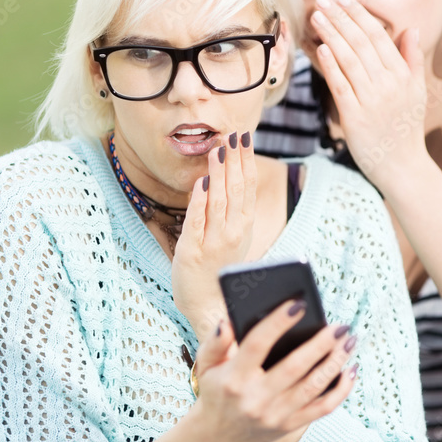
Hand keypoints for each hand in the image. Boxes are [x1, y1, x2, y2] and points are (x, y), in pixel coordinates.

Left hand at [172, 132, 255, 343]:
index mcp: (245, 226)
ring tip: (219, 149)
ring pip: (219, 200)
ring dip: (220, 173)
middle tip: (234, 135)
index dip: (247, 160)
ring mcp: (214, 242)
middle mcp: (233, 232)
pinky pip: (197, 221)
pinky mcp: (193, 251)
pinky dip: (200, 200)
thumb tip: (229, 175)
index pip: (248, 186)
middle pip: (236, 189)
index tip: (244, 137)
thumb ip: (233, 209)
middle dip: (236, 160)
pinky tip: (202, 181)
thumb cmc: (220, 269)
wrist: (210, 307)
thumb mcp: (235, 238)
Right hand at [192, 302, 357, 441]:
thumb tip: (228, 322)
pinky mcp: (289, 426)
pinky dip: (341, 390)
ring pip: (313, 386)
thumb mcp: (207, 365)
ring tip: (349, 341)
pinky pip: (322, 409)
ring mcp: (275, 415)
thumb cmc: (216, 389)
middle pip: (294, 367)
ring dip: (335, 362)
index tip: (299, 303)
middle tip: (339, 325)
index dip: (278, 322)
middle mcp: (255, 398)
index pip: (258, 344)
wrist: (217, 435)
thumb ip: (215, 342)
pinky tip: (351, 370)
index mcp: (234, 377)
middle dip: (320, 344)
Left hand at [310, 0, 427, 188]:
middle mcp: (389, 84)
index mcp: (403, 75)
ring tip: (317, 18)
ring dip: (332, 35)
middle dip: (341, 19)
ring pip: (349, 60)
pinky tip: (320, 48)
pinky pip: (341, 86)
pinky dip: (330, 66)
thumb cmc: (405, 128)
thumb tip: (411, 29)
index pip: (379, 37)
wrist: (402, 166)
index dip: (359, 15)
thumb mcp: (417, 91)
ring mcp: (371, 100)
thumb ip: (413, 59)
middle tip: (324, 1)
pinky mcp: (355, 117)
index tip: (344, 0)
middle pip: (361, 43)